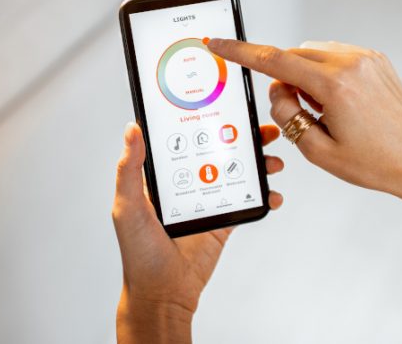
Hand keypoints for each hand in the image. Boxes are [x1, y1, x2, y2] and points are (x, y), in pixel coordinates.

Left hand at [113, 123, 283, 343]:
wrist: (162, 293)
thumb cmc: (138, 251)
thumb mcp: (127, 205)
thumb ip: (130, 168)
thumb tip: (132, 128)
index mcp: (165, 174)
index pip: (189, 138)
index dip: (209, 121)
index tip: (229, 108)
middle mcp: (188, 182)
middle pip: (220, 150)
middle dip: (245, 138)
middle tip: (266, 131)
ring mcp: (208, 200)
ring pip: (238, 172)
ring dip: (259, 163)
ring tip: (273, 161)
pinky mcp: (224, 220)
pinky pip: (247, 202)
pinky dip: (265, 196)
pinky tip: (273, 195)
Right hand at [206, 39, 401, 201]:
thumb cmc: (373, 163)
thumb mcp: (318, 150)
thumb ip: (286, 114)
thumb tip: (277, 88)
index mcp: (335, 86)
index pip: (275, 61)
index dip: (241, 52)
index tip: (220, 43)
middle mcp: (351, 63)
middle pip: (293, 56)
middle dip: (285, 79)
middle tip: (301, 112)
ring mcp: (366, 57)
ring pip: (312, 53)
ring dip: (306, 76)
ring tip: (327, 111)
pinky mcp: (375, 58)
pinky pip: (333, 55)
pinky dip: (324, 73)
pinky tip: (340, 102)